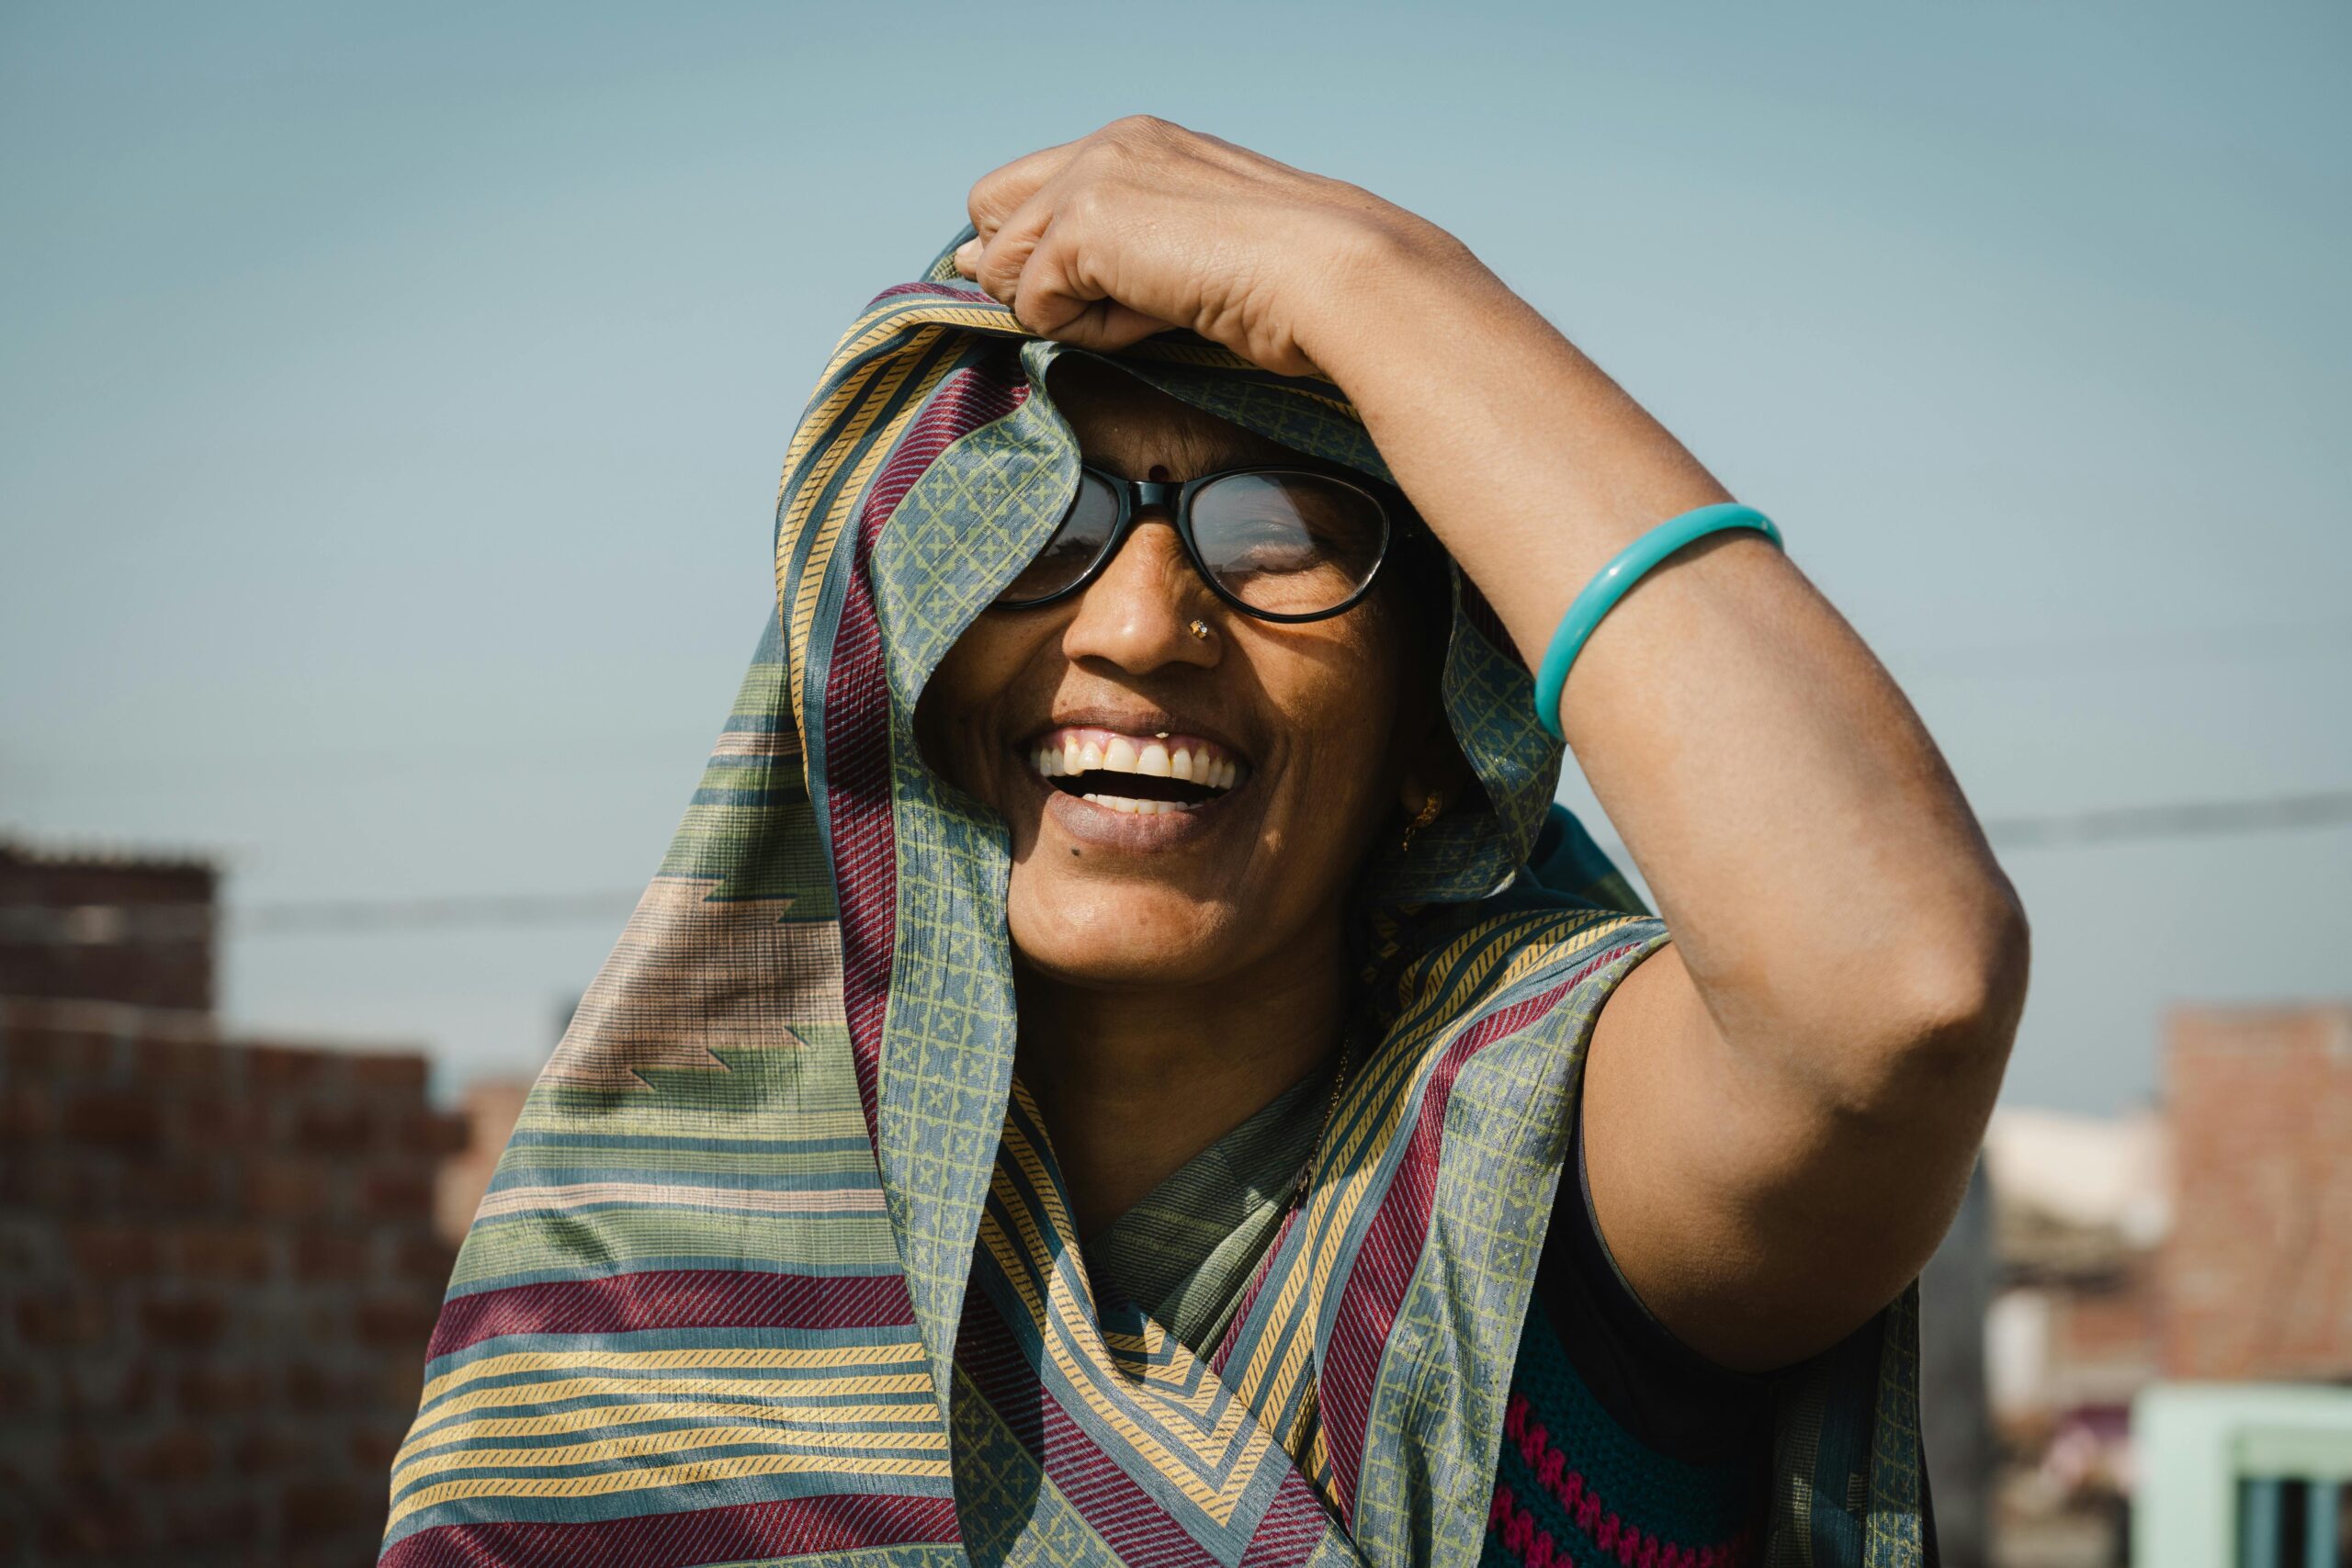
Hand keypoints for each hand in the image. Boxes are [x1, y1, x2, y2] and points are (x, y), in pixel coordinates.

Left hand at [953, 116, 1447, 376]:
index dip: (1037, 248)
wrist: (1331, 274)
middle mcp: (1106, 144)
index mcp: (1136, 142)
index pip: (1028, 188)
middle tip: (1113, 302)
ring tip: (1148, 310)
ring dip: (1067, 308)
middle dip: (1029, 270)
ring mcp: (1092, 176)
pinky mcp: (1083, 224)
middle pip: (989, 210)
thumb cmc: (1281, 283)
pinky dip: (1085, 330)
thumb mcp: (1181, 255)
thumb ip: (1101, 254)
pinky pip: (1033, 303)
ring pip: (1004, 264)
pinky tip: (1150, 317)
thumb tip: (995, 274)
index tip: (1100, 290)